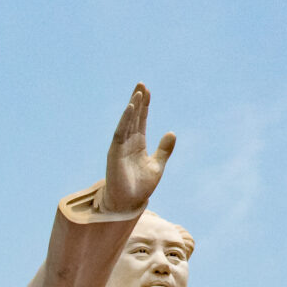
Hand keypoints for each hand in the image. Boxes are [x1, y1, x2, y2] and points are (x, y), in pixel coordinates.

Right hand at [98, 83, 174, 214]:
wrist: (129, 203)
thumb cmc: (141, 187)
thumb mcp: (157, 166)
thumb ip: (164, 149)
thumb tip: (171, 132)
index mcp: (138, 144)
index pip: (141, 120)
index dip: (145, 105)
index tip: (147, 91)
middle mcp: (128, 142)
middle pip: (133, 117)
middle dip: (137, 100)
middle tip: (141, 83)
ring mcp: (121, 146)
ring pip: (127, 122)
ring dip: (132, 106)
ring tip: (138, 92)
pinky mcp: (115, 152)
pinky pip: (120, 132)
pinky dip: (125, 120)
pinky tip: (131, 108)